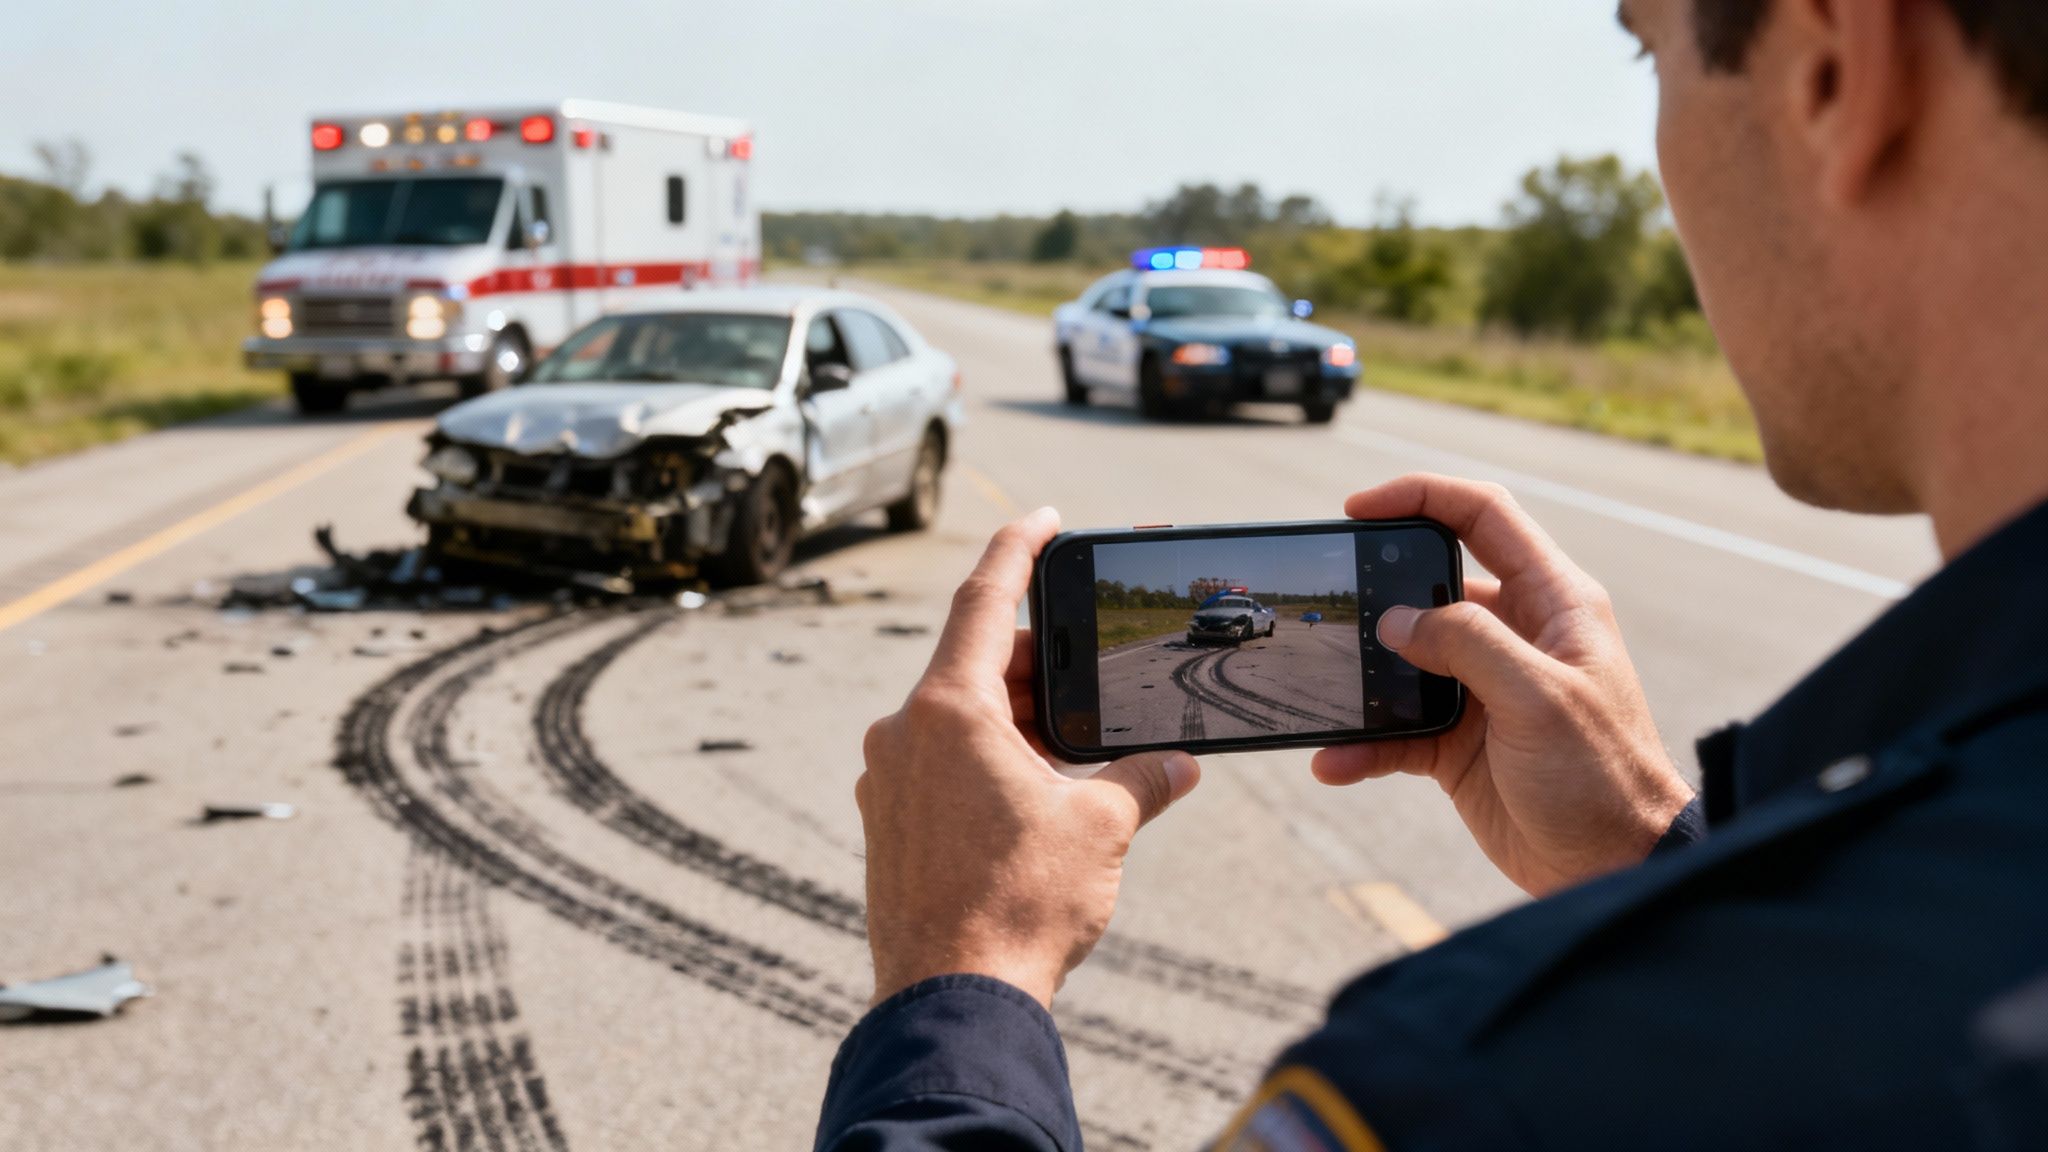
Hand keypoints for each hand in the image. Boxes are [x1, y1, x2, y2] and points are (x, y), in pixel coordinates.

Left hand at [858, 508, 1200, 1007]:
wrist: (953, 1002)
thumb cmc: (1019, 907)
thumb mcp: (1101, 828)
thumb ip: (1143, 780)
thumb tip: (1179, 767)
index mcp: (948, 711)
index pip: (983, 601)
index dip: (1018, 549)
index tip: (1045, 520)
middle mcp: (903, 734)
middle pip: (977, 668)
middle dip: (1040, 667)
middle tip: (1096, 677)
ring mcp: (888, 782)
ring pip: (961, 722)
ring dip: (1019, 724)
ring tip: (1079, 754)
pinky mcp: (888, 827)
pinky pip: (943, 768)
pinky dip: (990, 763)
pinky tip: (1037, 798)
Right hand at [1314, 475, 1694, 895]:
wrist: (1616, 867)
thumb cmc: (1604, 777)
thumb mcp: (1541, 698)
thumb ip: (1468, 645)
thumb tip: (1397, 621)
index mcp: (1553, 602)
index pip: (1484, 517)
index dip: (1422, 496)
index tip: (1358, 506)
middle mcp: (1517, 635)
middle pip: (1431, 586)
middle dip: (1378, 591)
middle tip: (1333, 603)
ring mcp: (1484, 689)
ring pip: (1405, 659)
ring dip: (1363, 676)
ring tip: (1326, 691)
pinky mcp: (1460, 742)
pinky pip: (1397, 730)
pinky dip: (1364, 744)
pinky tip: (1336, 760)